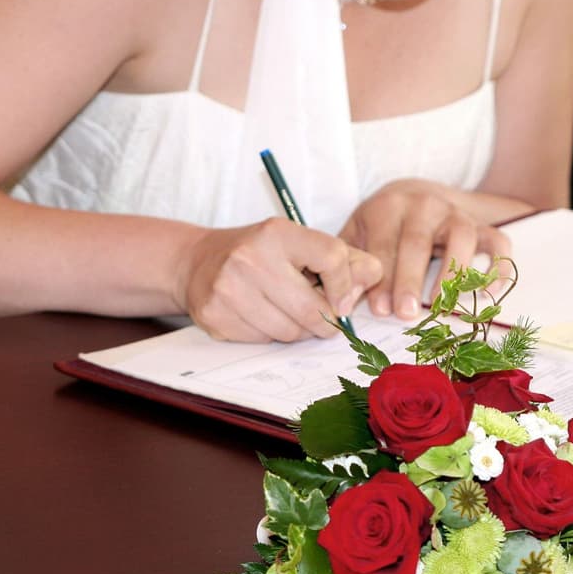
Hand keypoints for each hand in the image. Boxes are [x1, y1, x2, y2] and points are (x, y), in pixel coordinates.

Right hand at [177, 218, 381, 342]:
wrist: (197, 261)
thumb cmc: (261, 253)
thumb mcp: (300, 243)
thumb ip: (344, 258)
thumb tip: (375, 276)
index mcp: (278, 232)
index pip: (333, 259)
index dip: (346, 286)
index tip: (342, 299)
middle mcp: (250, 256)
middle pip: (313, 308)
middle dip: (326, 320)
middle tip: (324, 319)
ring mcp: (228, 288)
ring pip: (289, 331)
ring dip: (298, 331)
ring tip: (288, 313)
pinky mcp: (214, 315)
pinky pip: (262, 341)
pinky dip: (270, 336)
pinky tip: (261, 317)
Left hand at [340, 180, 510, 319]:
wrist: (412, 197)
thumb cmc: (380, 226)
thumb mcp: (357, 237)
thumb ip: (351, 267)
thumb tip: (343, 304)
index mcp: (388, 206)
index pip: (384, 243)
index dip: (381, 277)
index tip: (379, 309)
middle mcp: (424, 204)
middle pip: (418, 242)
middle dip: (411, 280)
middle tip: (406, 314)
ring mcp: (456, 213)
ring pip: (461, 237)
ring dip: (453, 273)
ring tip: (442, 307)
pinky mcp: (480, 225)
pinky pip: (499, 242)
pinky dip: (498, 267)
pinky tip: (486, 294)